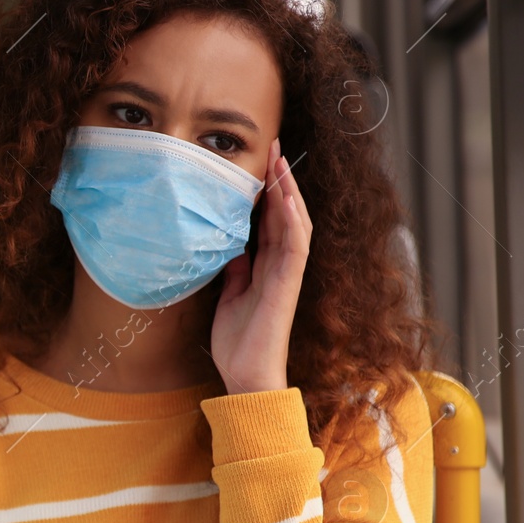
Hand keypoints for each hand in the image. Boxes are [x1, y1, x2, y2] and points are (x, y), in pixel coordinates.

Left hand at [210, 138, 310, 394]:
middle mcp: (281, 265)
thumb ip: (234, 269)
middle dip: (280, 180)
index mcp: (266, 266)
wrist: (245, 376)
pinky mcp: (287, 285)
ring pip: (294, 223)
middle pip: (285, 213)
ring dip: (289, 191)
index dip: (267, 190)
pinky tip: (286, 199)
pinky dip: (292, 220)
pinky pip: (295, 246)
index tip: (259, 161)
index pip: (271, 219)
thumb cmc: (238, 341)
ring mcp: (287, 274)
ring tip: (280, 161)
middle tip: (272, 146)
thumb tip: (230, 245)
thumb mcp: (228, 295)